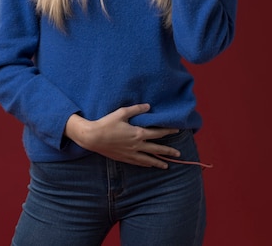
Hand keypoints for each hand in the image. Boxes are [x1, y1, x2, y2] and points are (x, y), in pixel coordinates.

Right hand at [65, 103, 180, 168]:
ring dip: (158, 162)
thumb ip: (136, 109)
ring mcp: (130, 153)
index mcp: (137, 133)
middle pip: (156, 149)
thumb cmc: (107, 123)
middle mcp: (136, 145)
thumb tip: (148, 106)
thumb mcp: (122, 113)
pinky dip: (146, 164)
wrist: (93, 137)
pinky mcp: (124, 158)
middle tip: (179, 154)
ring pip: (148, 159)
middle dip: (168, 151)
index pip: (157, 133)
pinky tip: (149, 165)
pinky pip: (138, 162)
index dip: (168, 131)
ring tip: (167, 165)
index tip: (177, 130)